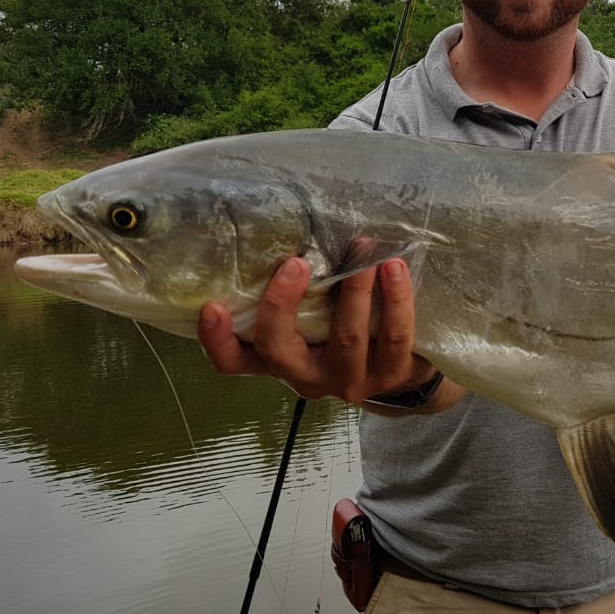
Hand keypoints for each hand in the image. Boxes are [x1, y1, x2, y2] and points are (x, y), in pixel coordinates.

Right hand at [198, 256, 434, 403]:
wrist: (403, 373)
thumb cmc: (344, 331)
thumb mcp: (312, 320)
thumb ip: (296, 295)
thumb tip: (288, 233)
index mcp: (279, 362)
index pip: (233, 362)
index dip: (218, 340)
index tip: (212, 306)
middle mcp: (307, 378)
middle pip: (280, 349)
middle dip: (282, 305)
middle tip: (295, 263)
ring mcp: (348, 380)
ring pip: (347, 338)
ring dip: (354, 289)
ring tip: (364, 249)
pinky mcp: (390, 374)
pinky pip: (394, 336)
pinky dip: (396, 299)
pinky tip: (395, 268)